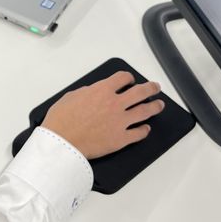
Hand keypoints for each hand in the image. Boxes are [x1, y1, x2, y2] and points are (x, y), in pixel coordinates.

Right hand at [40, 72, 165, 159]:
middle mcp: (115, 103)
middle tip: (155, 88)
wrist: (61, 143)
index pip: (123, 78)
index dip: (128, 78)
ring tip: (159, 105)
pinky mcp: (121, 139)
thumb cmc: (61, 120)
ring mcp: (120, 121)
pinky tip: (146, 129)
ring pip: (145, 111)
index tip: (130, 80)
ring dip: (154, 107)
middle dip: (151, 88)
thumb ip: (87, 92)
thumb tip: (94, 92)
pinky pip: (139, 133)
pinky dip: (144, 130)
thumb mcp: (71, 96)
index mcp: (102, 90)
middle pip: (140, 92)